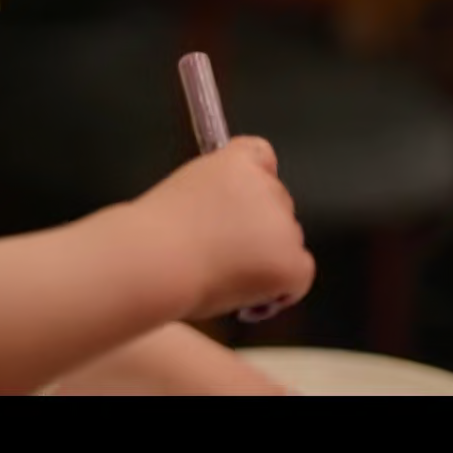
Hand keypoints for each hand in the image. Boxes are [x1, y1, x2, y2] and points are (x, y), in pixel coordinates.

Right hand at [129, 136, 314, 322]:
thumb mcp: (183, 193)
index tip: (239, 203)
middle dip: (259, 228)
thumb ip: (213, 196)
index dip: (255, 179)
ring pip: (288, 242)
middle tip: (224, 253)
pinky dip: (280, 290)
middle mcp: (267, 186)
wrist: (154, 260)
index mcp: (236, 162)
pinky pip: (299, 277)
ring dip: (267, 258)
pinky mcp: (292, 261)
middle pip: (278, 204)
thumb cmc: (152, 235)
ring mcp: (283, 224)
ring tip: (226, 278)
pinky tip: (247, 298)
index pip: (262, 154)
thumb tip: (225, 222)